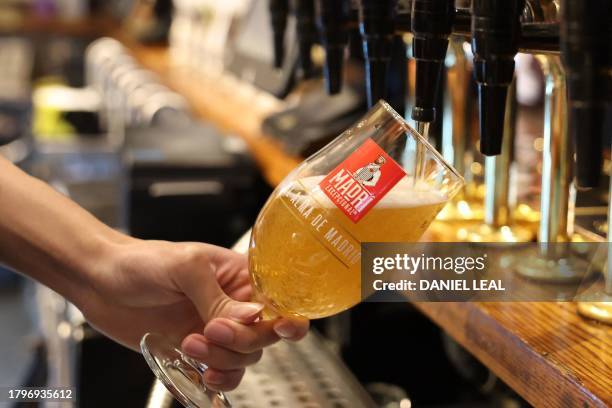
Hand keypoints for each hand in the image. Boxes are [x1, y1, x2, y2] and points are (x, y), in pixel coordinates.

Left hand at [76, 238, 308, 390]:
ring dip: (222, 359)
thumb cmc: (142, 261)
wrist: (101, 282)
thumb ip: (219, 296)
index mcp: (240, 276)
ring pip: (245, 358)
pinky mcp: (197, 351)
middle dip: (240, 340)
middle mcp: (234, 304)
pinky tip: (201, 371)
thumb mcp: (184, 267)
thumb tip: (254, 316)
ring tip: (190, 342)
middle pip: (264, 335)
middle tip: (210, 330)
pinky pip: (223, 374)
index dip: (286, 316)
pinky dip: (218, 379)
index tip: (283, 328)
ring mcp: (216, 330)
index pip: (279, 299)